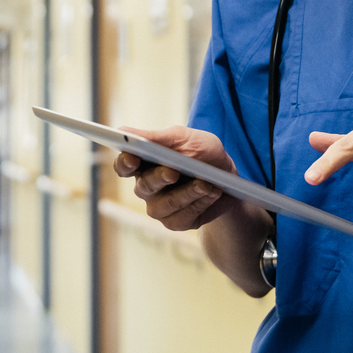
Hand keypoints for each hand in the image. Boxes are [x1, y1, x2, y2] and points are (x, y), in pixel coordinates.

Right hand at [111, 126, 239, 230]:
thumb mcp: (184, 138)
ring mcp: (160, 207)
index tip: (132, 157)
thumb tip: (122, 131)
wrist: (229, 178)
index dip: (124, 163)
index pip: (124, 166)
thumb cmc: (203, 153)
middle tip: (173, 172)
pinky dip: (199, 204)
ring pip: (163, 205)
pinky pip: (181, 217)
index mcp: (144, 163)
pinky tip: (212, 193)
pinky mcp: (176, 222)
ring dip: (187, 193)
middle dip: (159, 178)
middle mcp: (147, 187)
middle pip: (143, 186)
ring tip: (206, 184)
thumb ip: (155, 137)